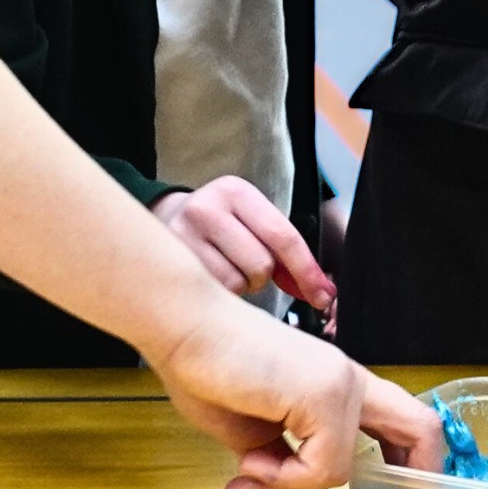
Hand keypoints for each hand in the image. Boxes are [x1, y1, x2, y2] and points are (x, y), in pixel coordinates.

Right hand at [153, 174, 334, 312]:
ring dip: (241, 285)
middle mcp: (208, 208)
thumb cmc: (220, 225)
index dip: (307, 271)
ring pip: (238, 283)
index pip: (283, 236)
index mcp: (236, 192)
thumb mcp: (250, 221)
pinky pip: (216, 293)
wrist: (164, 219)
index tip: (323, 296)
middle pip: (261, 264)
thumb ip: (283, 250)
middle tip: (246, 264)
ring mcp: (184, 235)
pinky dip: (222, 292)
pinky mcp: (171, 262)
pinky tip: (209, 275)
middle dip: (263, 276)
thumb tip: (319, 291)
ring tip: (224, 266)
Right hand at [154, 302, 443, 488]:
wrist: (181, 330)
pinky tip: (250, 462)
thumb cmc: (210, 371)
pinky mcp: (321, 393)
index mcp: (341, 387)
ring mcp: (340, 384)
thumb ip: (294, 478)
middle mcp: (350, 382)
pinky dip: (283, 478)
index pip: (405, 424)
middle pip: (423, 428)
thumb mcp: (257, 441)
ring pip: (346, 467)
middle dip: (420, 478)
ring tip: (252, 473)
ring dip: (293, 486)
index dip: (414, 465)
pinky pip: (321, 465)